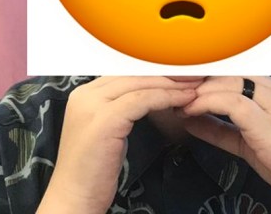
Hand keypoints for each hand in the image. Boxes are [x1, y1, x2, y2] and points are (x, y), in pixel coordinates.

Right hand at [38, 77, 198, 213]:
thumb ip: (121, 109)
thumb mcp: (106, 130)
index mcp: (83, 94)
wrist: (74, 197)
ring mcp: (92, 106)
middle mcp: (84, 94)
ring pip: (140, 84)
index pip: (125, 73)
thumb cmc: (92, 170)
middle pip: (133, 74)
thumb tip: (151, 95)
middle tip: (195, 74)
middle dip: (166, 73)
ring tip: (196, 86)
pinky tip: (185, 100)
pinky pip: (143, 100)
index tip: (180, 73)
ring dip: (171, 84)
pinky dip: (167, 98)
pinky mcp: (105, 120)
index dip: (154, 71)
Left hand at [179, 77, 270, 213]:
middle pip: (227, 70)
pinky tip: (190, 112)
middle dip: (195, 77)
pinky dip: (206, 104)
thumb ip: (220, 129)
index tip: (176, 82)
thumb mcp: (248, 141)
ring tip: (176, 100)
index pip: (231, 70)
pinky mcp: (270, 124)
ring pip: (228, 82)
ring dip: (197, 90)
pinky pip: (232, 103)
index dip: (202, 74)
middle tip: (168, 86)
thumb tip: (189, 119)